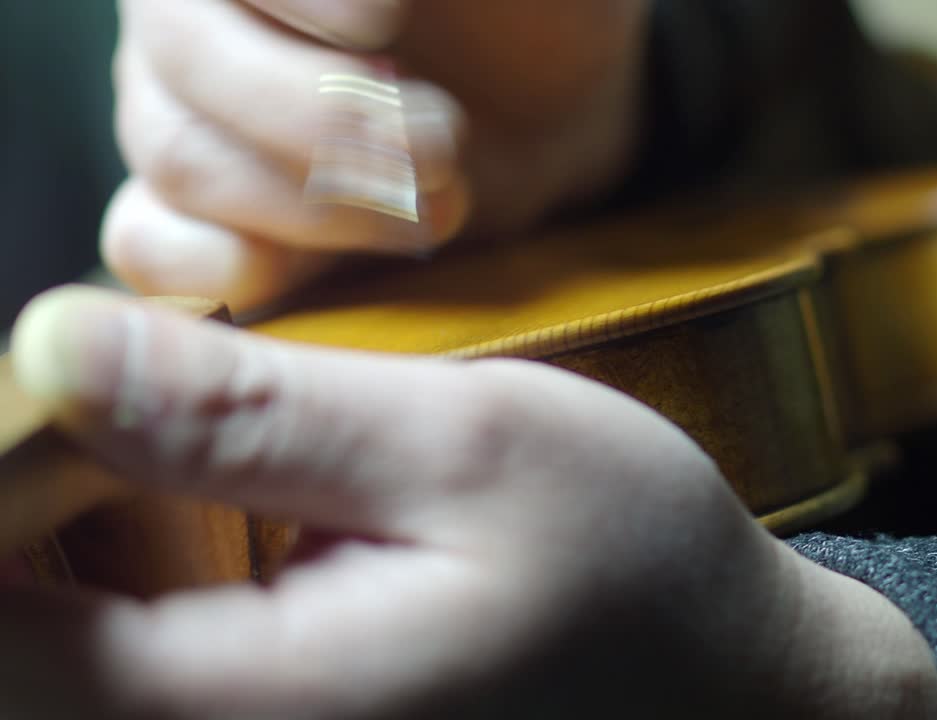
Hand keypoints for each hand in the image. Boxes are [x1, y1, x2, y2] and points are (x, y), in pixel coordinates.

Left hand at [4, 286, 936, 718]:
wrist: (732, 686)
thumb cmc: (633, 567)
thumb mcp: (469, 444)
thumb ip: (262, 411)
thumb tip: (59, 349)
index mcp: (259, 708)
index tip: (68, 400)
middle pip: (33, 656)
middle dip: (57, 508)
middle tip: (171, 412)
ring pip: (94, 664)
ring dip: (117, 539)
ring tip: (253, 466)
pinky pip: (169, 672)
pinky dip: (173, 579)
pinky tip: (275, 524)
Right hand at [106, 0, 648, 310]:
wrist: (547, 104)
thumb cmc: (530, 11)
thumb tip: (381, 2)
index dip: (320, 3)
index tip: (396, 22)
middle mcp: (192, 15)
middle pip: (191, 61)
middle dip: (334, 119)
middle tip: (447, 146)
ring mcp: (175, 115)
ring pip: (181, 158)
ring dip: (324, 204)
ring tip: (440, 204)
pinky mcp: (198, 218)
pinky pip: (152, 248)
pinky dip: (234, 269)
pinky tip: (332, 264)